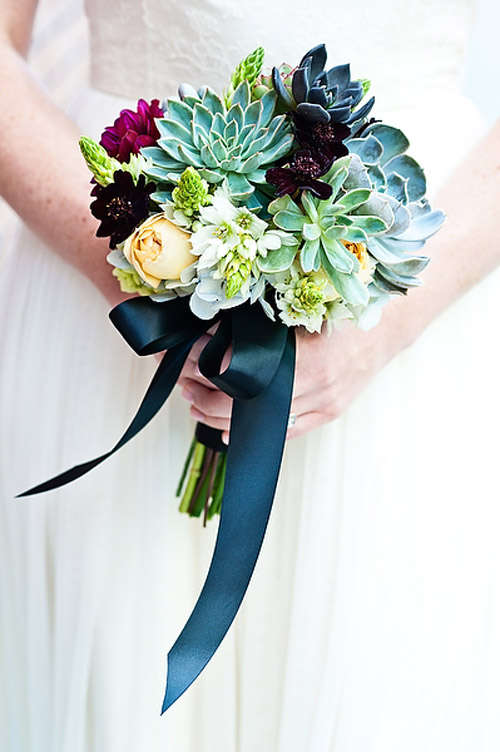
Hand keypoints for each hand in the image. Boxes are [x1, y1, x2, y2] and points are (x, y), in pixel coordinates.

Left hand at [177, 313, 399, 441]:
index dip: (204, 365)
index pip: (237, 371)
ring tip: (195, 403)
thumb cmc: (345, 308)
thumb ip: (260, 321)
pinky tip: (227, 432)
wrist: (388, 324)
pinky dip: (253, 433)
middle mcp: (314, 387)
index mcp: (304, 357)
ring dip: (220, 415)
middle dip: (203, 393)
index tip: (183, 355)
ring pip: (260, 422)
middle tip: (181, 381)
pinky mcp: (328, 413)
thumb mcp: (300, 306)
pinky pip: (285, 432)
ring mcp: (323, 404)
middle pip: (242, 402)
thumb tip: (213, 326)